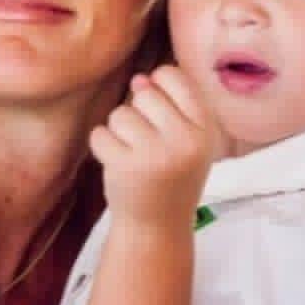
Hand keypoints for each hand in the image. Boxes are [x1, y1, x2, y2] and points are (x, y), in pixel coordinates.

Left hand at [90, 65, 221, 231]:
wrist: (158, 227)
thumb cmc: (171, 174)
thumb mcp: (186, 140)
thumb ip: (169, 105)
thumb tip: (139, 79)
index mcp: (205, 129)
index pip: (174, 77)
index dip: (158, 85)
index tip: (159, 112)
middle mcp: (184, 140)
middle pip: (144, 94)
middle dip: (137, 112)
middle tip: (147, 142)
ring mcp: (155, 154)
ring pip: (120, 114)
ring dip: (119, 131)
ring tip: (133, 154)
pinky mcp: (125, 167)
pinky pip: (100, 134)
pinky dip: (102, 146)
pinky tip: (118, 163)